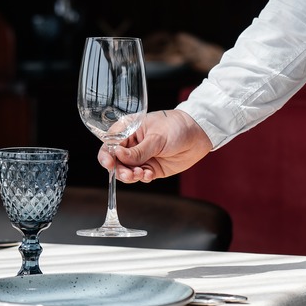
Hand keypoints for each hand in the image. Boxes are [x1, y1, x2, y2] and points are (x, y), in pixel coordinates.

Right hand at [98, 110, 212, 182]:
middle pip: (116, 161)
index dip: (107, 155)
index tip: (109, 164)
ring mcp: (141, 157)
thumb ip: (138, 150)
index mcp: (128, 130)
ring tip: (141, 174)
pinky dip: (142, 178)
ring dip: (131, 176)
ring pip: (127, 171)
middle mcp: (132, 145)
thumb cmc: (176, 127)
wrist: (198, 135)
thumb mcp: (156, 137)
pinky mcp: (151, 168)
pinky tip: (149, 174)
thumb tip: (118, 156)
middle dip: (120, 170)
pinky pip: (141, 176)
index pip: (110, 143)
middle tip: (129, 174)